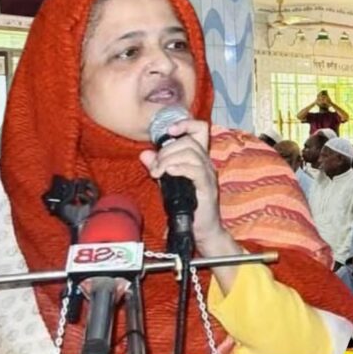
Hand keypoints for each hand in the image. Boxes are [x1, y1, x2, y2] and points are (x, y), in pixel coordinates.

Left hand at [139, 118, 225, 252]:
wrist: (201, 229)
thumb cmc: (187, 206)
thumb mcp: (168, 183)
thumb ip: (158, 167)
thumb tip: (144, 154)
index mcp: (199, 158)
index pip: (200, 129)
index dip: (186, 124)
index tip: (169, 132)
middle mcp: (206, 163)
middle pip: (189, 141)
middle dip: (166, 151)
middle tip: (155, 167)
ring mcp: (208, 175)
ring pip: (191, 153)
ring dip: (169, 160)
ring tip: (158, 173)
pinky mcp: (207, 187)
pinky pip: (195, 170)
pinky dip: (179, 168)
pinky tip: (168, 174)